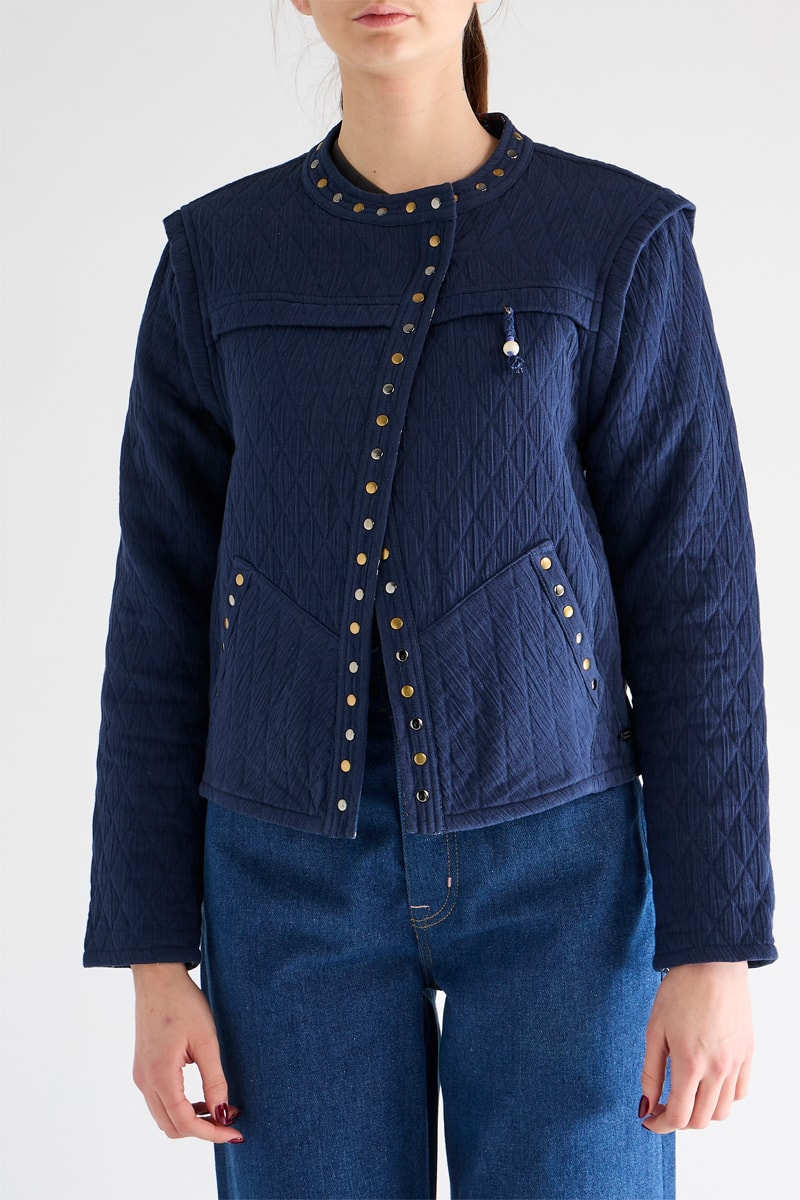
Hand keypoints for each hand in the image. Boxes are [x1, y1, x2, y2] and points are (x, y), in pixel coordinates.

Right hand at [131, 962, 243, 1142]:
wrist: (157, 978)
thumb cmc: (183, 1003)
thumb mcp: (206, 1040)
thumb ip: (214, 1079)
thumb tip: (222, 1114)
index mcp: (160, 1075)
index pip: (185, 1122)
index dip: (211, 1133)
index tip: (235, 1134)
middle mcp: (145, 1081)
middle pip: (171, 1127)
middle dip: (202, 1130)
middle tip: (230, 1120)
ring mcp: (141, 1076)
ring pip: (164, 1118)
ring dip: (190, 1120)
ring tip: (219, 1108)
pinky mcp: (143, 1069)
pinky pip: (160, 1102)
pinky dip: (180, 1108)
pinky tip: (201, 1096)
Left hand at [639, 961, 752, 1132]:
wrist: (712, 964)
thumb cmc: (679, 991)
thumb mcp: (655, 1030)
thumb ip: (651, 1072)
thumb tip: (646, 1104)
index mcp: (690, 1064)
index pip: (679, 1116)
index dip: (660, 1124)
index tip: (648, 1119)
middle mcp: (718, 1069)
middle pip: (701, 1120)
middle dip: (679, 1122)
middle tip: (663, 1108)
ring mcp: (736, 1063)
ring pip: (722, 1111)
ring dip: (701, 1113)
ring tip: (685, 1095)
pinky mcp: (747, 1054)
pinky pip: (739, 1092)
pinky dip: (723, 1098)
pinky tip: (707, 1084)